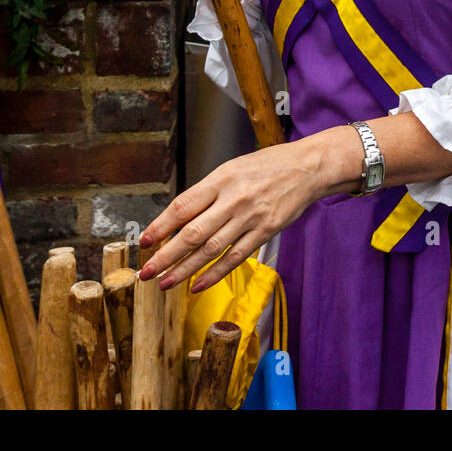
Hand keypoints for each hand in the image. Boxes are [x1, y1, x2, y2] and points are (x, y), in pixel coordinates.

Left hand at [137, 135, 332, 292]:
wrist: (308, 167)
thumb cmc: (268, 166)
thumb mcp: (232, 169)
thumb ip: (207, 192)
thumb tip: (178, 220)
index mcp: (221, 179)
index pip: (183, 206)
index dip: (160, 226)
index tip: (144, 242)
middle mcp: (234, 199)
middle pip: (193, 233)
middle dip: (166, 256)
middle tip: (146, 272)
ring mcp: (251, 217)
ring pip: (211, 249)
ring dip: (185, 269)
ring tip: (165, 282)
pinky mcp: (266, 231)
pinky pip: (236, 257)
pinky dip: (215, 273)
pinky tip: (198, 284)